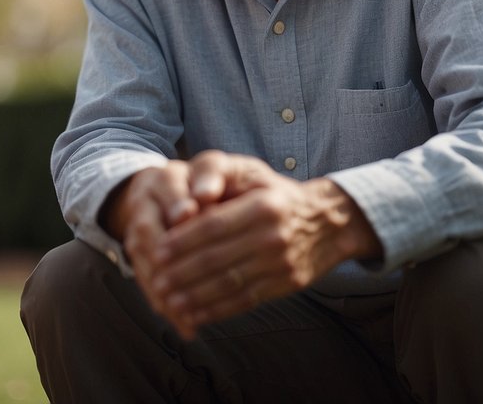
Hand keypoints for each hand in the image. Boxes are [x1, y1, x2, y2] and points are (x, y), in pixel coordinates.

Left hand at [112, 152, 380, 338]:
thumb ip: (215, 171)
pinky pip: (246, 300)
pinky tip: (195, 314)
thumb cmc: (272, 191)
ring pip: (230, 284)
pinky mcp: (285, 284)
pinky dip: (218, 310)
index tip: (157, 251)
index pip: (214, 226)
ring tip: (168, 302)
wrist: (327, 221)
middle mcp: (273, 236)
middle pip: (219, 259)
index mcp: (262, 205)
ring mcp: (281, 263)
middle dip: (182, 274)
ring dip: (196, 297)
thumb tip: (194, 197)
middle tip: (155, 282)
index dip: (183, 241)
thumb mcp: (248, 169)